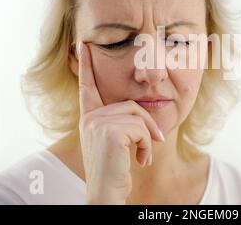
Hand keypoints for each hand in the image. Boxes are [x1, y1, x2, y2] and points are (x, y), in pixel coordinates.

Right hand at [76, 41, 164, 204]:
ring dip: (149, 138)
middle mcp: (91, 118)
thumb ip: (122, 123)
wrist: (107, 193)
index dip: (85, 66)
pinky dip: (147, 145)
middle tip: (158, 142)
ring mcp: (98, 124)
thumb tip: (143, 112)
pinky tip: (141, 160)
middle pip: (131, 105)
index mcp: (90, 118)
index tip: (82, 45)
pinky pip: (141, 129)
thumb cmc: (114, 170)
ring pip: (138, 116)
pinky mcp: (110, 132)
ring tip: (145, 155)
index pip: (87, 87)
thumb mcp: (116, 142)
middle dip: (148, 125)